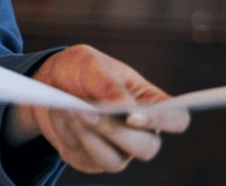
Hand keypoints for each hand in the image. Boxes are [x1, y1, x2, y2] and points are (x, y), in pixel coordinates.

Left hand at [6, 44, 189, 173]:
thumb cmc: (79, 69)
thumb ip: (107, 83)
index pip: (176, 119)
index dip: (163, 122)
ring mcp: (117, 148)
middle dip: (114, 132)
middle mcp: (140, 130)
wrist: (49, 81)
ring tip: (69, 111)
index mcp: (149, 101)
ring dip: (88, 136)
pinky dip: (70, 135)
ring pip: (114, 161)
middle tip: (86, 111)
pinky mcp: (92, 158)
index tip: (133, 116)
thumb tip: (125, 105)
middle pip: (147, 148)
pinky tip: (61, 114)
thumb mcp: (89, 63)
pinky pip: (85, 158)